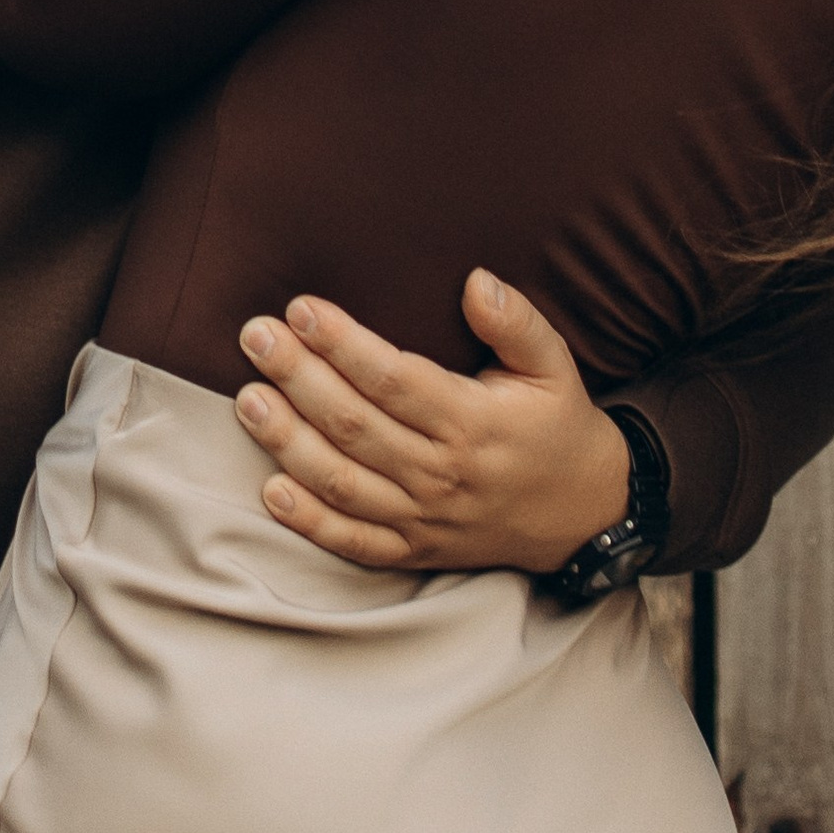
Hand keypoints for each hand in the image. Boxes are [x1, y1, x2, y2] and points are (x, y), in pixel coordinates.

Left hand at [231, 276, 633, 574]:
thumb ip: (517, 321)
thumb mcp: (555, 365)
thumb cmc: (559, 427)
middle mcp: (442, 473)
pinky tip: (271, 489)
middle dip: (298, 378)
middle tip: (256, 337)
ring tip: (247, 400)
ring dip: (288, 442)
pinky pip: (354, 543)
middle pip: (355, 425)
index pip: (393, 379)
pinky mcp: (414, 551)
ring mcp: (424, 518)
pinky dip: (310, 522)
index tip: (301, 308)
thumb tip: (476, 280)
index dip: (342, 344)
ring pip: (342, 482)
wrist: (586, 515)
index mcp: (472, 422)